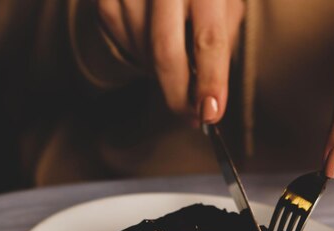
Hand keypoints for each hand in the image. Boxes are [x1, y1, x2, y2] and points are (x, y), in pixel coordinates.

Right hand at [97, 0, 244, 122]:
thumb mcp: (225, 4)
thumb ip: (221, 43)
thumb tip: (210, 96)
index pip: (209, 40)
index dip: (210, 81)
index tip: (210, 113)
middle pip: (166, 54)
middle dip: (178, 96)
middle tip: (191, 116)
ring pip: (145, 55)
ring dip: (162, 71)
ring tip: (176, 52)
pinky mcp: (107, 1)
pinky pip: (125, 45)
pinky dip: (142, 53)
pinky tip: (153, 37)